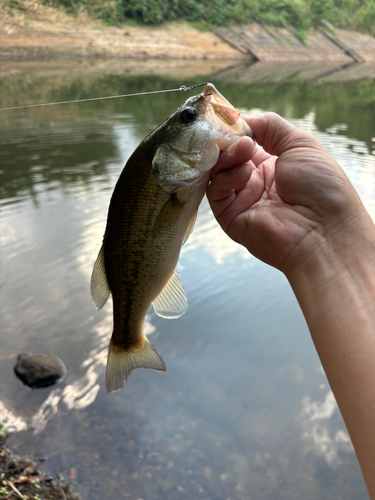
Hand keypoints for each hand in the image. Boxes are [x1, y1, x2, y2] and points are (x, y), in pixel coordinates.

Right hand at [207, 112, 369, 276]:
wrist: (324, 229)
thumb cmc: (321, 187)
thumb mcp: (300, 144)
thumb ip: (270, 127)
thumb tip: (242, 120)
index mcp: (272, 165)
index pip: (243, 143)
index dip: (236, 130)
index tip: (230, 118)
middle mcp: (254, 182)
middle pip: (226, 156)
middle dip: (228, 141)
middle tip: (235, 134)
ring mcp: (242, 199)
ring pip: (218, 172)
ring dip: (229, 155)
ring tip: (245, 149)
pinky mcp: (230, 217)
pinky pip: (217, 191)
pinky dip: (227, 176)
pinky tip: (245, 171)